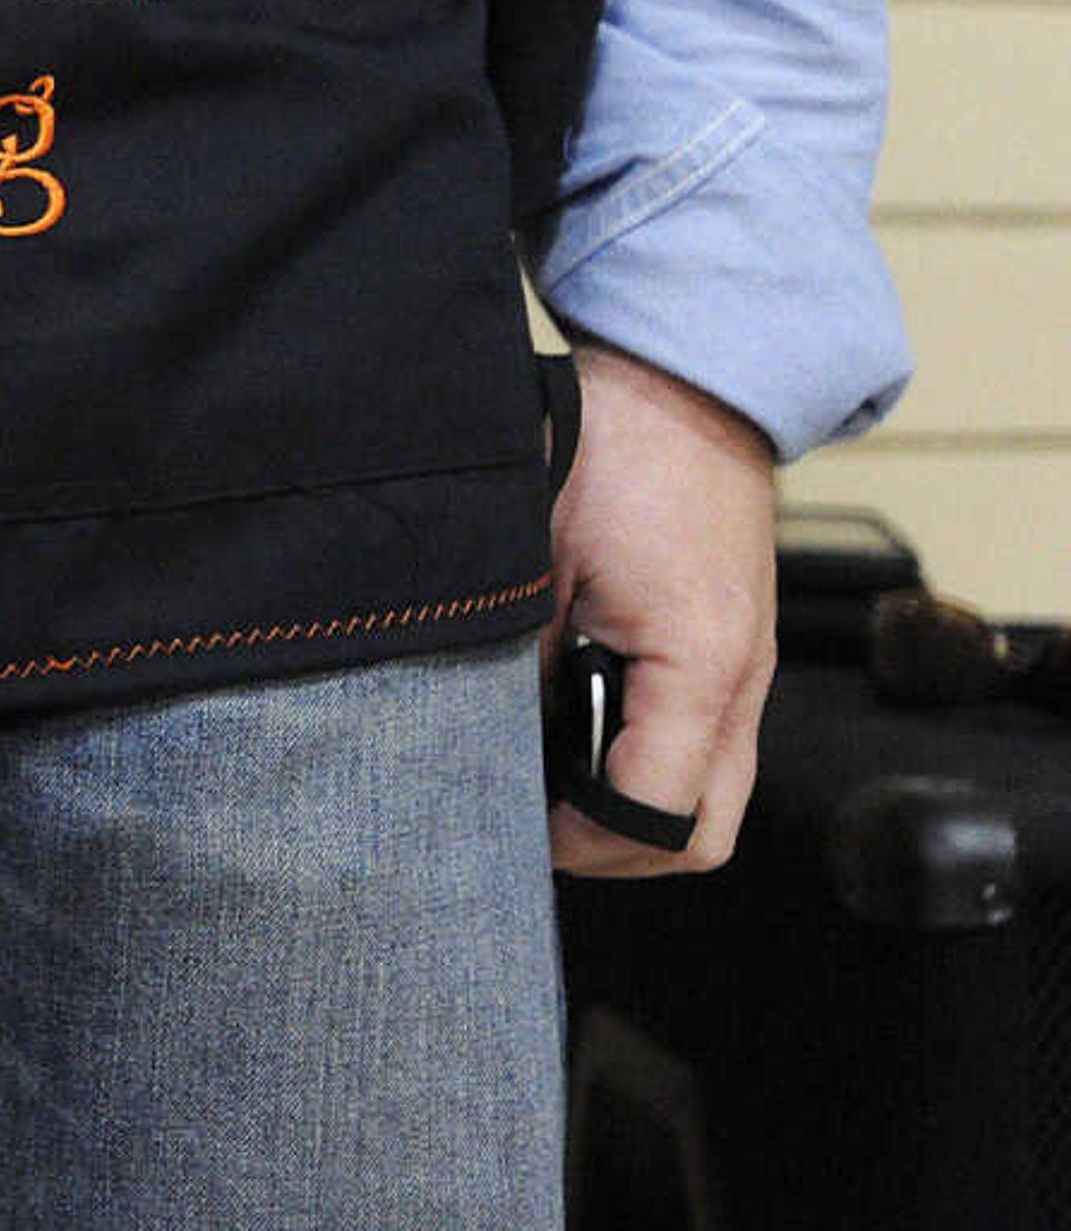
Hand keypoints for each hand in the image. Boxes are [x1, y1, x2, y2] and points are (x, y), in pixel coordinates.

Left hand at [546, 338, 777, 875]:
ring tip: (546, 771)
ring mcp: (747, 671)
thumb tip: (483, 738)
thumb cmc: (612, 451)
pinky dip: (646, 757)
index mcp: (699, 664)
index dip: (580, 839)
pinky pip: (703, 744)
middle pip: (701, 834)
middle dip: (613, 846)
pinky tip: (577, 726)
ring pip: (708, 795)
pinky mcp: (733, 652)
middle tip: (532, 820)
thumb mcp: (532, 559)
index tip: (515, 827)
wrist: (685, 384)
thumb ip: (516, 659)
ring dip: (630, 802)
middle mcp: (742, 682)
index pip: (657, 814)